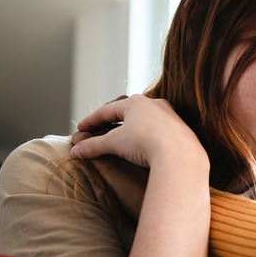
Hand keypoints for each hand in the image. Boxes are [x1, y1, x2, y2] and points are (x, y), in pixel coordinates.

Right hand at [71, 94, 206, 170]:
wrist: (179, 154)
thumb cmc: (146, 143)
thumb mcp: (114, 143)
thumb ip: (93, 146)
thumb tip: (76, 151)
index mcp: (135, 103)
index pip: (107, 110)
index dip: (92, 120)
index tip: (80, 128)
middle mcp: (153, 104)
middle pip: (127, 111)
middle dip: (112, 120)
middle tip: (100, 128)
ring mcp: (169, 115)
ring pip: (145, 119)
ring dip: (131, 127)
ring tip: (122, 136)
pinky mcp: (180, 128)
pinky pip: (158, 130)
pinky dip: (147, 135)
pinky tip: (144, 145)